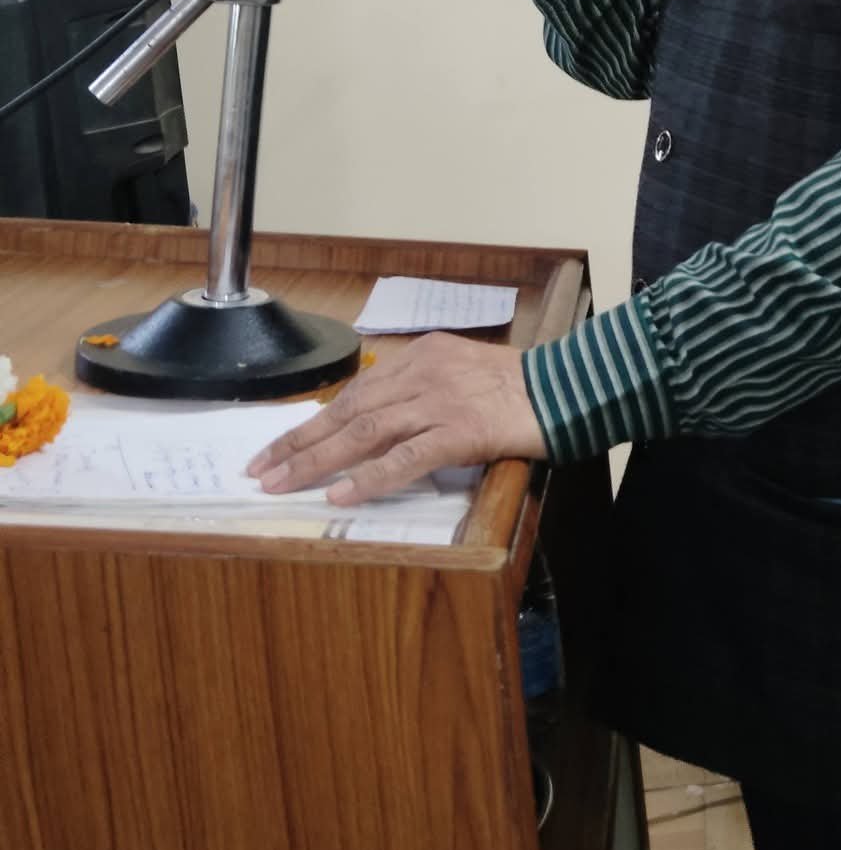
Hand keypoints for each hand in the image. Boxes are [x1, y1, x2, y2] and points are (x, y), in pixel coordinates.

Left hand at [246, 334, 548, 503]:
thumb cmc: (521, 385)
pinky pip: (405, 457)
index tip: (279, 444)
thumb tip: (381, 423)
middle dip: (300, 442)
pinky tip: (340, 493)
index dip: (314, 420)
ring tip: (282, 484)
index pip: (356, 391)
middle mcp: (424, 373)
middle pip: (349, 411)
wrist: (570, 387)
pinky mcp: (460, 431)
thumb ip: (423, 389)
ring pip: (365, 432)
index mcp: (423, 355)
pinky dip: (369, 477)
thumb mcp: (463, 371)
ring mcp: (440, 401)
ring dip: (317, 461)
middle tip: (261, 469)